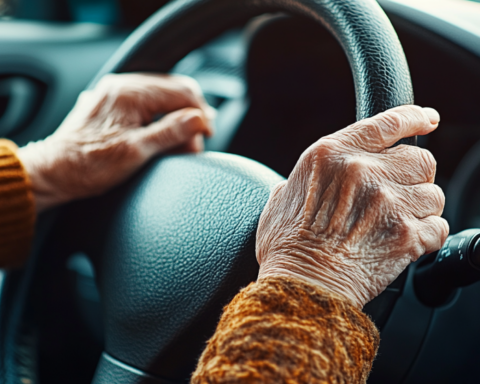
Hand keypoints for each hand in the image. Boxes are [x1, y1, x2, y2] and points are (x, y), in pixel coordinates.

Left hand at [18, 73, 214, 211]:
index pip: (181, 92)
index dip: (201, 112)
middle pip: (174, 90)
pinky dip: (161, 118)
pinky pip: (147, 104)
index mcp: (130, 93)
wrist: (55, 172)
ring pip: (162, 97)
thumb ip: (170, 132)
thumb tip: (199, 120)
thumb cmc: (90, 165)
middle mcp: (123, 86)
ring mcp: (117, 94)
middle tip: (196, 142)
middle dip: (190, 115)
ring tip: (181, 144)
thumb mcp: (136, 151)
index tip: (207, 134)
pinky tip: (164, 136)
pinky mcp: (114, 105)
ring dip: (177, 118)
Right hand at [256, 105, 448, 307]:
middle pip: (419, 159)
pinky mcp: (406, 235)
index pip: (387, 123)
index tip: (428, 119)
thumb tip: (307, 181)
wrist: (300, 286)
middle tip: (397, 193)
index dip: (415, 118)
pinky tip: (404, 242)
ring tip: (395, 222)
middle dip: (414, 176)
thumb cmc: (287, 247)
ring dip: (420, 208)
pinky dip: (426, 235)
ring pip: (433, 194)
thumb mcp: (281, 198)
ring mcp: (387, 202)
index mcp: (332, 155)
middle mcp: (362, 171)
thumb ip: (303, 180)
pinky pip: (437, 227)